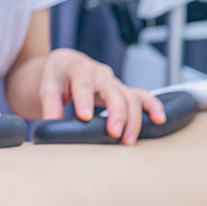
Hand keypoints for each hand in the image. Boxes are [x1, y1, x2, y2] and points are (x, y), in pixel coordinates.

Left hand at [39, 49, 166, 144]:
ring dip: (133, 118)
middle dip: (116, 112)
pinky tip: (159, 120)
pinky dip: (153, 106)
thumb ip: (50, 105)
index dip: (84, 100)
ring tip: (128, 140)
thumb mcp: (47, 86)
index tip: (85, 117)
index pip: (83, 84)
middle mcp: (100, 74)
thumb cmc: (56, 76)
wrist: (66, 64)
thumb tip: (51, 124)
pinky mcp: (121, 89)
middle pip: (113, 91)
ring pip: (130, 96)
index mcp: (79, 70)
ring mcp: (113, 82)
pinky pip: (142, 95)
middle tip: (114, 133)